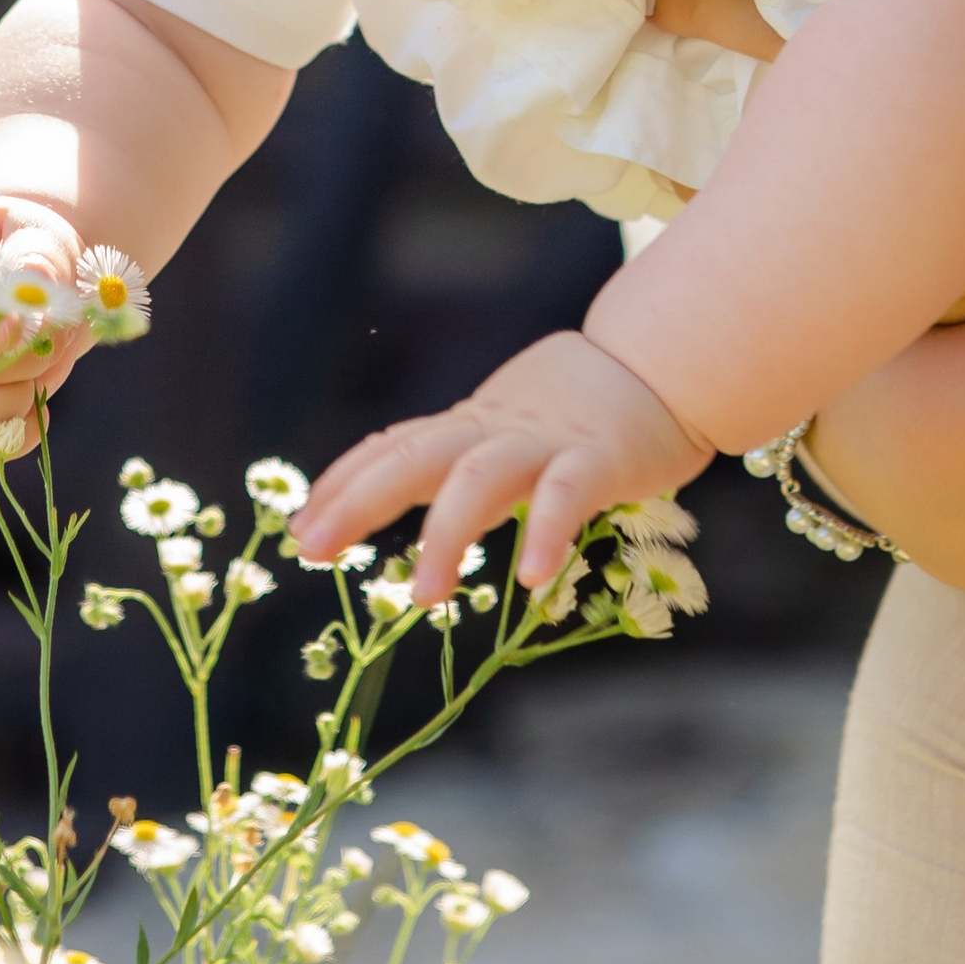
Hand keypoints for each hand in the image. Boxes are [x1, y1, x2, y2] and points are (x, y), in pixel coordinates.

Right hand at [0, 195, 91, 461]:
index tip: (19, 322)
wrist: (33, 279)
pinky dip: (16, 436)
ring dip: (17, 401)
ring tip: (45, 366)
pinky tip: (39, 409)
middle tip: (49, 344)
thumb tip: (31, 284)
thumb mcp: (42, 237)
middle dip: (10, 369)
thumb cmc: (31, 250)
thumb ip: (38, 258)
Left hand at [296, 330, 714, 606]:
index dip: (342, 484)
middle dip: (357, 501)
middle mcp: (496, 431)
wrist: (664, 366)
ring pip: (481, 479)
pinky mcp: (600, 457)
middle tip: (310, 549)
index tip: (300, 529)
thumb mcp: (505, 434)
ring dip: (446, 535)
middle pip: (414, 457)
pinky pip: (568, 495)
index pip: (393, 449)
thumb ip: (457, 461)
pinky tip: (531, 579)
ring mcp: (546, 442)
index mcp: (470, 428)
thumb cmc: (580, 415)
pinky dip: (547, 532)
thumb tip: (393, 490)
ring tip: (423, 598)